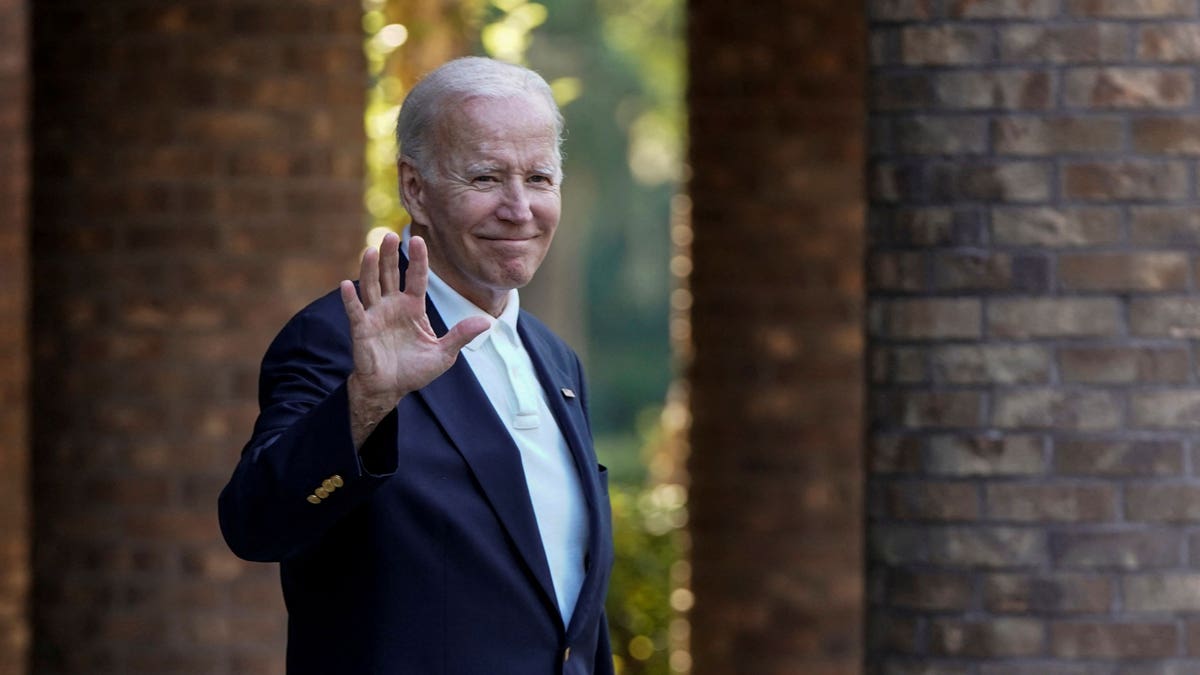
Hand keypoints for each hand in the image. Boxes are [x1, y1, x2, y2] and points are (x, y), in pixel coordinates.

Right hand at [340, 233, 489, 447]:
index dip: (418, 259)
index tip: (419, 239)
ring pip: (371, 286)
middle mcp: (393, 306)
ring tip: (369, 250)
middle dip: (389, 255)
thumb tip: (487, 321)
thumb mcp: (444, 354)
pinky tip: (347, 284)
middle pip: (390, 274)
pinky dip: (351, 299)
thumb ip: (461, 335)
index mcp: (413, 307)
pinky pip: (355, 311)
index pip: (416, 277)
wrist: (390, 388)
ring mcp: (376, 315)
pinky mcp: (361, 329)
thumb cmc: (415, 369)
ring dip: (369, 269)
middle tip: (389, 235)